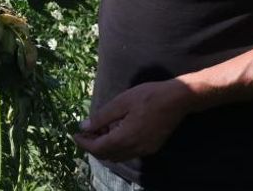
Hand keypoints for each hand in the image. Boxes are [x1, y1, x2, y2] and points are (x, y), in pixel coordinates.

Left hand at [72, 79, 194, 161]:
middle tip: (86, 131)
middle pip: (107, 154)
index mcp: (125, 138)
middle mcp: (134, 148)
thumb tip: (84, 127)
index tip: (74, 135)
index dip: (84, 143)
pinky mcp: (151, 147)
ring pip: (118, 155)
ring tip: (101, 128)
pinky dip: (118, 145)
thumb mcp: (121, 102)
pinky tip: (118, 129)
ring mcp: (144, 150)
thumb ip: (101, 117)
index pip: (98, 148)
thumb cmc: (148, 96)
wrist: (178, 99)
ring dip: (106, 146)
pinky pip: (129, 152)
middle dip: (93, 145)